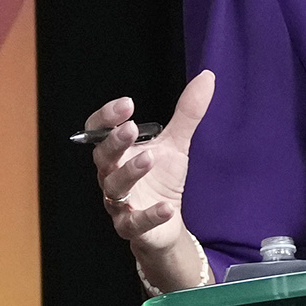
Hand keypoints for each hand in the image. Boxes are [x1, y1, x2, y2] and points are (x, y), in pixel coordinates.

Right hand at [87, 70, 216, 292]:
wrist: (165, 224)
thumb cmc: (162, 180)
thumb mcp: (176, 144)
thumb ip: (187, 113)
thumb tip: (207, 77)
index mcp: (116, 153)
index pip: (98, 131)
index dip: (106, 118)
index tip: (126, 105)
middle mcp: (111, 176)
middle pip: (102, 158)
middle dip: (114, 142)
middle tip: (130, 127)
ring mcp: (119, 204)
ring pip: (115, 188)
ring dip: (130, 172)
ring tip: (149, 158)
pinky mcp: (132, 228)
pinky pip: (135, 223)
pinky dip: (150, 215)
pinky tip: (166, 207)